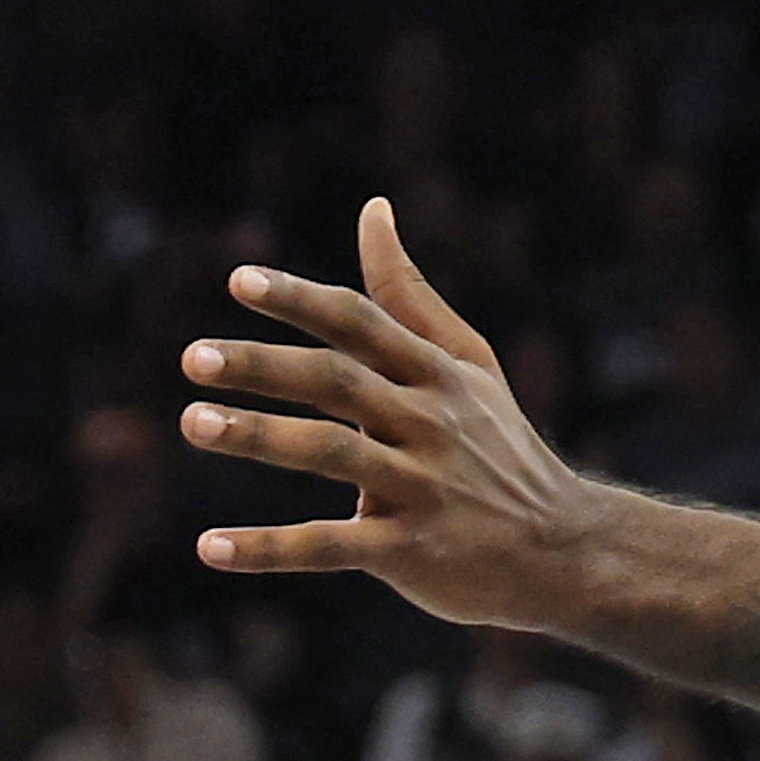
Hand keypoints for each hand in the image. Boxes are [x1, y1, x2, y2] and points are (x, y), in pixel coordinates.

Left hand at [180, 201, 614, 630]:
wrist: (567, 550)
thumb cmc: (502, 448)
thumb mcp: (469, 366)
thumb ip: (410, 296)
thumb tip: (372, 209)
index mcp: (439, 376)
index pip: (364, 325)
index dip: (302, 301)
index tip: (239, 280)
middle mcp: (432, 425)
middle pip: (340, 383)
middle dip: (266, 367)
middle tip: (192, 358)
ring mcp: (423, 488)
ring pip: (334, 454)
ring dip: (260, 437)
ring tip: (192, 423)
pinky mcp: (413, 551)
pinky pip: (332, 545)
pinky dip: (269, 548)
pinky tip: (208, 548)